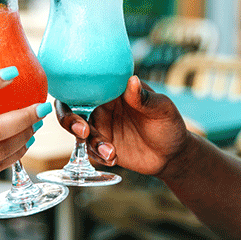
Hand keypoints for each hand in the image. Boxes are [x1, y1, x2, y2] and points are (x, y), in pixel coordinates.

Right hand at [55, 75, 189, 176]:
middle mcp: (100, 106)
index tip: (74, 101)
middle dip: (68, 119)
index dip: (71, 90)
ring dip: (90, 142)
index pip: (85, 84)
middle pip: (70, 108)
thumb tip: (132, 81)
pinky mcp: (100, 145)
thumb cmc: (168, 124)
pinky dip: (97, 155)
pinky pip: (88, 150)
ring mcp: (99, 126)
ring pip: (78, 132)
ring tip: (111, 153)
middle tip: (83, 132)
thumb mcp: (162, 109)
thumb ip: (144, 98)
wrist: (172, 155)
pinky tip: (113, 158)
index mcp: (111, 90)